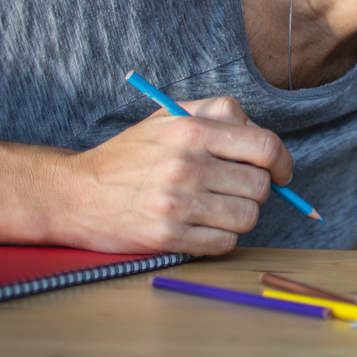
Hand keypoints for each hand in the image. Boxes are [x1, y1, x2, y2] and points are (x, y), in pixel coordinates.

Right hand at [49, 97, 293, 254]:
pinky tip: (202, 226)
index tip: (281, 172)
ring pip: (248, 217)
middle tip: (235, 189)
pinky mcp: (167, 237)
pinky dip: (221, 238)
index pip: (265, 147)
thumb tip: (261, 133)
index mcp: (191, 131)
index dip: (282, 162)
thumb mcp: (169, 117)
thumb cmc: (129, 154)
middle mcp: (186, 166)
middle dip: (256, 189)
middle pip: (260, 186)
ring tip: (217, 208)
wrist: (73, 193)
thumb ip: (219, 112)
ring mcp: (177, 204)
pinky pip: (224, 243)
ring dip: (240, 215)